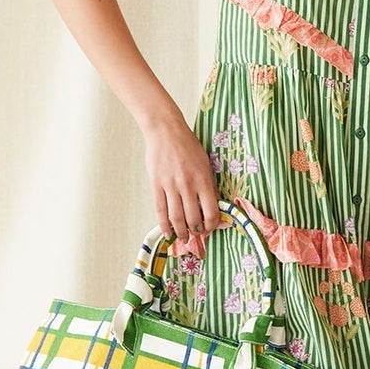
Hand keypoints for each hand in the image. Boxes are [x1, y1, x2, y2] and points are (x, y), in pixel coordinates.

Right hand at [143, 113, 227, 255]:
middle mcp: (188, 185)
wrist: (166, 131)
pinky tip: (167, 233)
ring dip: (181, 232)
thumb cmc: (188, 145)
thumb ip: (209, 184)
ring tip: (183, 237)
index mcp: (203, 180)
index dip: (212, 225)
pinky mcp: (156, 185)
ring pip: (177, 218)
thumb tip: (212, 205)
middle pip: (193, 218)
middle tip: (196, 235)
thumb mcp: (205, 163)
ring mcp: (171, 186)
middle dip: (196, 231)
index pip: (211, 211)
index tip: (210, 229)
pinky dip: (164, 225)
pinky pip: (160, 210)